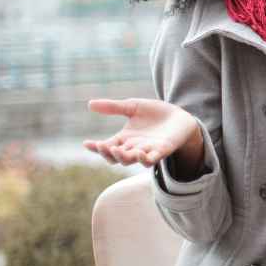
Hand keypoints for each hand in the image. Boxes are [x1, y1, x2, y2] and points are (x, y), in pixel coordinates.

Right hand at [83, 98, 201, 169]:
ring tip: (117, 149)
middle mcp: (133, 148)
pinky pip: (151, 160)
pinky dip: (144, 159)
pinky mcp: (162, 151)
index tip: (86, 143)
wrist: (179, 116)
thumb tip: (89, 104)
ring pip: (131, 161)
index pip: (106, 146)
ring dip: (123, 157)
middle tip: (103, 145)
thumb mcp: (133, 107)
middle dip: (107, 153)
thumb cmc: (155, 113)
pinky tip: (139, 153)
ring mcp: (147, 151)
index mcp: (124, 138)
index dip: (95, 147)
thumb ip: (114, 107)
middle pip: (116, 157)